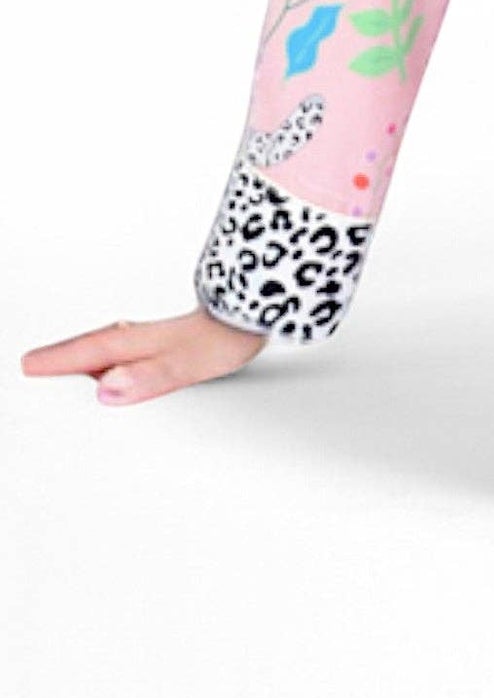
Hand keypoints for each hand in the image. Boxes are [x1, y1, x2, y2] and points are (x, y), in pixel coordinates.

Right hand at [20, 310, 270, 403]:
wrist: (263, 310)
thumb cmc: (231, 332)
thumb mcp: (189, 360)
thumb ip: (150, 375)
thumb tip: (109, 388)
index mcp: (139, 342)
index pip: (88, 354)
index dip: (55, 363)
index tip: (25, 367)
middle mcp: (142, 338)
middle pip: (90, 350)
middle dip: (59, 359)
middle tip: (30, 367)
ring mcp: (155, 338)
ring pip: (107, 350)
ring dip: (83, 359)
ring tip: (60, 372)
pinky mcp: (170, 342)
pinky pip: (126, 352)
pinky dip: (110, 360)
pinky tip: (114, 371)